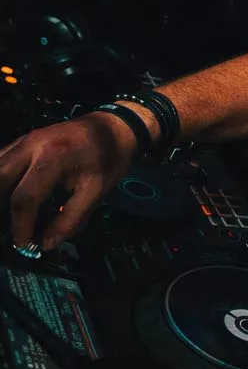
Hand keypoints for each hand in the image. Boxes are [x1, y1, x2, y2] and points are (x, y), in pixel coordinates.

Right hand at [0, 115, 140, 252]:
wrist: (114, 125)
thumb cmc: (108, 158)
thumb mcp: (97, 191)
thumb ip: (72, 219)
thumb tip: (47, 243)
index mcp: (52, 158)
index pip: (24, 198)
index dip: (21, 226)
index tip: (24, 243)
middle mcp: (31, 145)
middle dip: (0, 208)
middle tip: (7, 229)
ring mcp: (24, 140)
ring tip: (7, 214)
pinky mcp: (23, 140)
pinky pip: (0, 159)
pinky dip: (1, 179)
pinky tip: (8, 195)